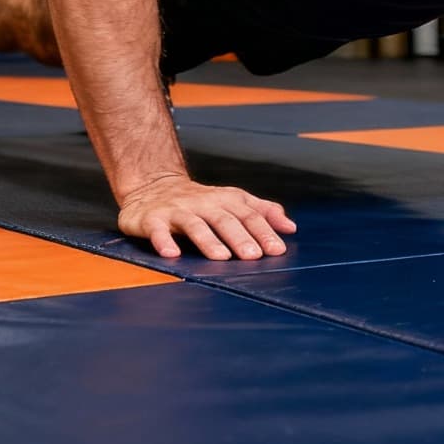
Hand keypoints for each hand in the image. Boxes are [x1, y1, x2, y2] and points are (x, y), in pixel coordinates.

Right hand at [118, 175, 296, 259]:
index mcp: (225, 200)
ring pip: (194, 224)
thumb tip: (291, 227)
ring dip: (208, 240)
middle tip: (253, 256)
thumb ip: (262, 212)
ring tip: (222, 257)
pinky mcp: (152, 220)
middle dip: (240, 237)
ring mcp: (177, 210)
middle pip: (224, 219)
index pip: (248, 215)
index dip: (263, 231)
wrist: (152, 186)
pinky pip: (158, 230)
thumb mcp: (232, 201)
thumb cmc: (200, 200)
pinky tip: (172, 254)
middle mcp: (203, 203)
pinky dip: (164, 241)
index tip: (277, 249)